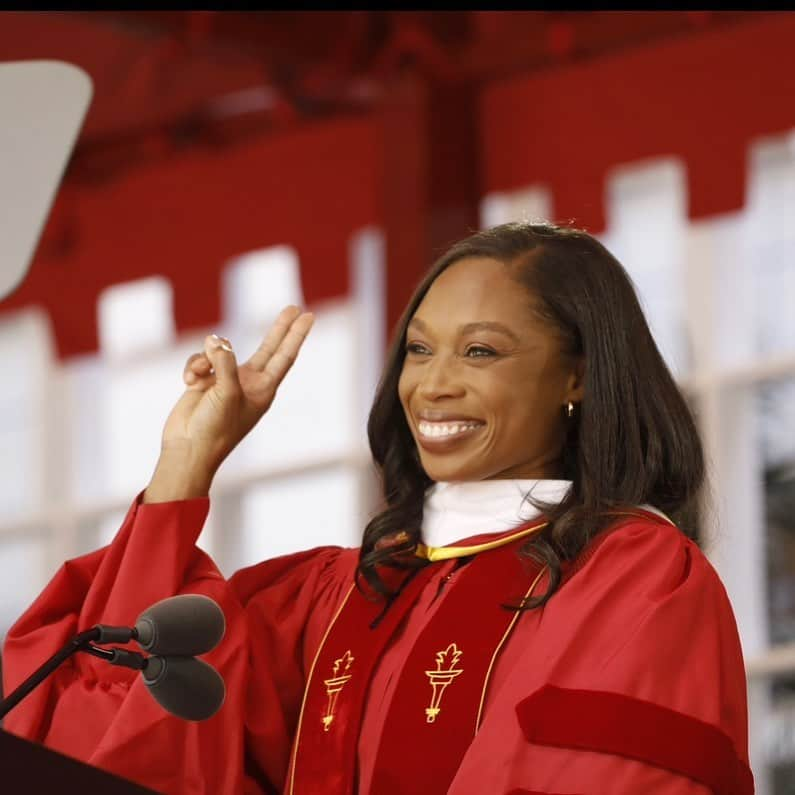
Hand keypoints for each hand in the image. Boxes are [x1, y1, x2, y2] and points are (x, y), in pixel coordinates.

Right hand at [158, 305, 313, 478]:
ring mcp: (226, 381)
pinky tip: (189, 382)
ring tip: (200, 376)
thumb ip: (225, 361)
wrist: (187, 449)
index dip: (296, 335)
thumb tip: (214, 340)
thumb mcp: (227, 391)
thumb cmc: (215, 428)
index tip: (309, 315)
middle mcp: (248, 383)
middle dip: (279, 328)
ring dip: (208, 356)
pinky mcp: (204, 381)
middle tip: (294, 308)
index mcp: (264, 389)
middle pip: (268, 347)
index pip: (285, 355)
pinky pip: (200, 360)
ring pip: (220, 350)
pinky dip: (193, 366)